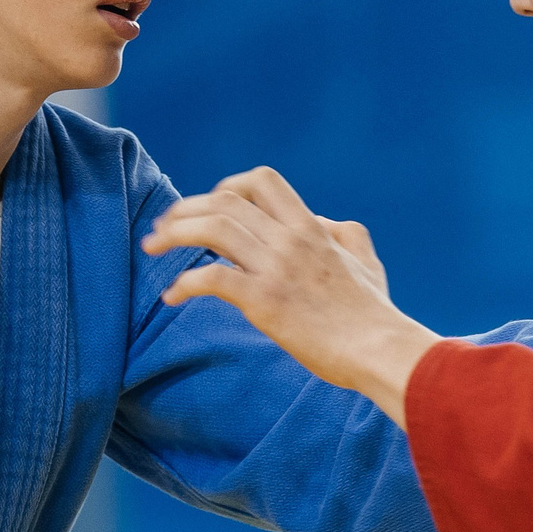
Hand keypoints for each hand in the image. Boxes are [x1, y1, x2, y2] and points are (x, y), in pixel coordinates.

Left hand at [142, 167, 439, 425]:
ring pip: (211, 228)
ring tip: (151, 248)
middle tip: (161, 227)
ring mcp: (276, 268)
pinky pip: (211, 278)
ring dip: (173, 234)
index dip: (226, 186)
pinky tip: (172, 296)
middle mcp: (290, 239)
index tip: (209, 206)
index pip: (261, 180)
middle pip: (223, 201)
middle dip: (184, 209)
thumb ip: (344, 233)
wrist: (381, 351)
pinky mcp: (265, 302)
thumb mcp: (366, 259)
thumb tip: (323, 221)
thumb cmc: (373, 313)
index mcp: (310, 227)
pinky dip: (184, 283)